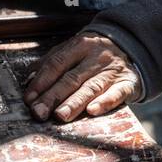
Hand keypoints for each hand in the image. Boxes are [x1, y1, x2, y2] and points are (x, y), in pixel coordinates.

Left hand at [23, 32, 141, 122]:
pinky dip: (105, 102)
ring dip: (75, 102)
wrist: (133, 45)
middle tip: (39, 112)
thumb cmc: (94, 53)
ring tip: (60, 115)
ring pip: (91, 87)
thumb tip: (28, 78)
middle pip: (71, 78)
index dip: (42, 81)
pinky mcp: (128, 82)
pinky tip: (92, 111)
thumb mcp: (74, 49)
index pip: (57, 63)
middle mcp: (96, 57)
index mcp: (80, 46)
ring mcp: (112, 70)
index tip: (29, 98)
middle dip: (53, 96)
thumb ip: (53, 61)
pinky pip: (117, 93)